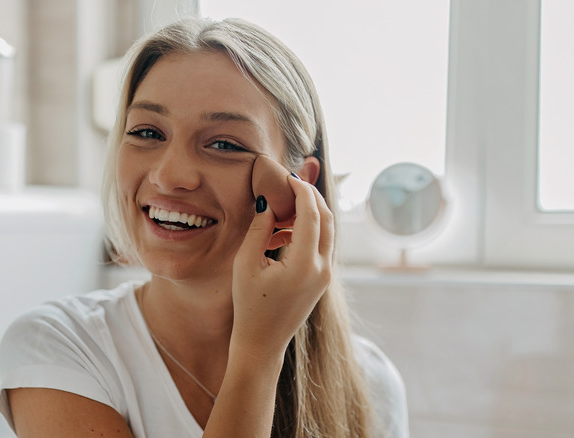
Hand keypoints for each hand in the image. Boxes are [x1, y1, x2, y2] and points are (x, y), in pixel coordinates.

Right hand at [231, 175, 334, 357]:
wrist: (262, 343)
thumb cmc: (249, 306)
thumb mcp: (245, 265)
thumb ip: (259, 230)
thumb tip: (268, 203)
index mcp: (304, 264)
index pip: (311, 215)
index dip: (302, 192)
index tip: (289, 177)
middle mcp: (322, 268)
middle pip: (327, 219)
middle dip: (311, 197)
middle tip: (292, 184)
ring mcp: (325, 275)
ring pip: (327, 232)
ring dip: (309, 215)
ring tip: (280, 210)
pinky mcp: (322, 280)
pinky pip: (321, 246)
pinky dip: (307, 232)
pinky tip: (280, 234)